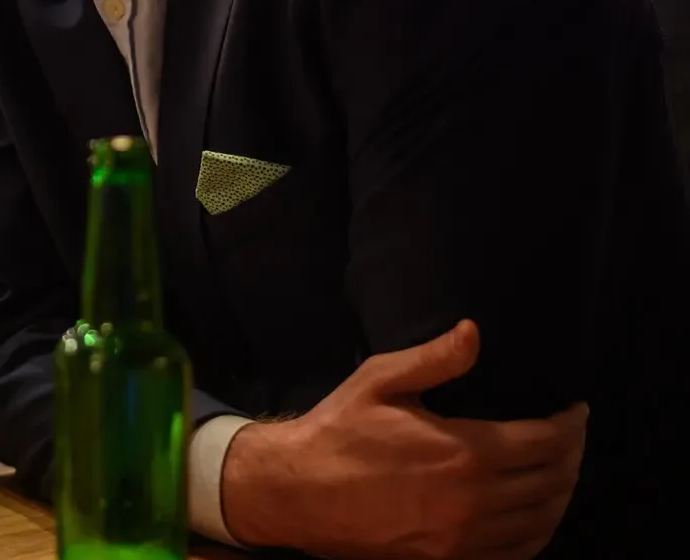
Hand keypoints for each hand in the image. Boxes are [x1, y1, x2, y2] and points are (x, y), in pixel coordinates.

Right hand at [223, 320, 586, 559]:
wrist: (296, 491)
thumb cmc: (337, 431)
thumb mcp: (378, 382)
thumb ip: (433, 360)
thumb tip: (474, 333)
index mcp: (465, 452)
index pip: (547, 441)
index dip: (571, 424)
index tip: (574, 410)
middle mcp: (475, 501)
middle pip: (554, 481)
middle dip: (571, 454)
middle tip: (569, 435)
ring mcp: (465, 538)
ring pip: (542, 520)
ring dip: (560, 493)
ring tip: (558, 469)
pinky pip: (518, 553)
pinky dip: (537, 531)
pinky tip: (534, 512)